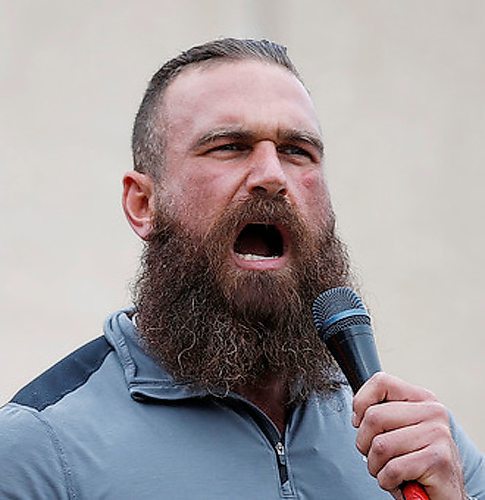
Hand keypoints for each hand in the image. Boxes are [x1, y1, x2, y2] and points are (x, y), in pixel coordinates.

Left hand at [352, 372, 465, 499]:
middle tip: (377, 455)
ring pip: (380, 445)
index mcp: (421, 398)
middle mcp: (433, 412)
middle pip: (374, 416)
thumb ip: (382, 412)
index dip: (361, 403)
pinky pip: (392, 469)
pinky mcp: (438, 460)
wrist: (443, 495)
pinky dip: (387, 481)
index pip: (381, 382)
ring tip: (390, 470)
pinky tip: (399, 482)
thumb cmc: (415, 462)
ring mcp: (438, 434)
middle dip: (365, 442)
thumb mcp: (398, 429)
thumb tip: (357, 411)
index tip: (360, 422)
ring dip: (376, 466)